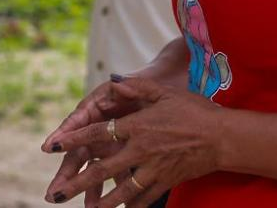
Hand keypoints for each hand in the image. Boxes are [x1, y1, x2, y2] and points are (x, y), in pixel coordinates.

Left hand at [44, 77, 222, 206]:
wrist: (222, 137)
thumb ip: (137, 87)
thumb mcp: (164, 92)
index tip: (54, 146)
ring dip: (101, 203)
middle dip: (76, 182)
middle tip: (56, 193)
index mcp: (137, 125)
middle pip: (102, 169)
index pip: (98, 133)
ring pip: (120, 191)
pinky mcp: (165, 181)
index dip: (74, 140)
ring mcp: (153, 169)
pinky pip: (143, 198)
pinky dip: (130, 206)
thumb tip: (113, 81)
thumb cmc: (194, 110)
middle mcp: (140, 149)